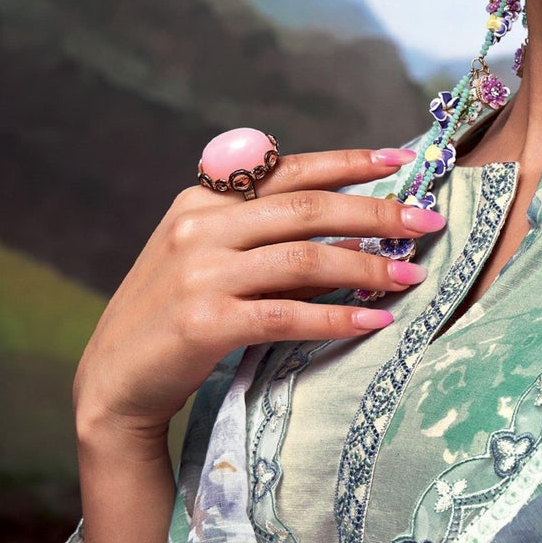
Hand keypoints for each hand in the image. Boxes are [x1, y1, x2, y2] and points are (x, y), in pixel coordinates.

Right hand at [73, 148, 443, 445]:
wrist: (113, 380)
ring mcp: (200, 274)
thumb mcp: (207, 258)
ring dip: (369, 268)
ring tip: (414, 275)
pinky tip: (375, 321)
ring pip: (305, 259)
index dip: (348, 163)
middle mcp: (199, 227)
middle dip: (377, 214)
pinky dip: (338, 317)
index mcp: (201, 200)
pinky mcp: (205, 323)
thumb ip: (262, 235)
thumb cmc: (173, 316)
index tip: (401, 162)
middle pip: (308, 210)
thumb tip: (350, 231)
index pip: (288, 171)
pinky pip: (288, 315)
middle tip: (428, 221)